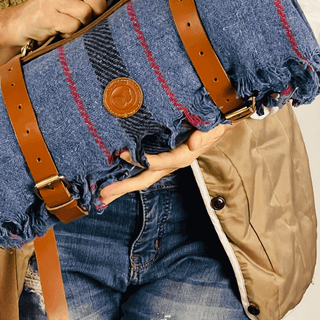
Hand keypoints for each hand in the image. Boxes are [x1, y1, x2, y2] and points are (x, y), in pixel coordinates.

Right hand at [16, 0, 132, 43]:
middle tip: (95, 16)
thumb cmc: (54, 9)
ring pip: (84, 12)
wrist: (22, 23)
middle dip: (100, 7)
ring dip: (84, 23)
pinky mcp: (45, 15)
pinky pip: (72, 26)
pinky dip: (72, 32)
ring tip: (73, 23)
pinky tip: (63, 30)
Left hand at [99, 123, 235, 204]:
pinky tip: (113, 179)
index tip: (121, 154)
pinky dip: (128, 176)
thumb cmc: (213, 124)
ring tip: (103, 194)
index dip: (140, 160)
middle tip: (103, 193)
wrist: (217, 124)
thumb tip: (194, 144)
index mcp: (181, 156)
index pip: (158, 163)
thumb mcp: (213, 127)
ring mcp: (165, 163)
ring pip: (142, 178)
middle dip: (124, 187)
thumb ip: (205, 135)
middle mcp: (171, 163)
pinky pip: (143, 170)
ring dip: (123, 186)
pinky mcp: (161, 159)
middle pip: (145, 179)